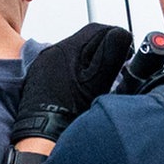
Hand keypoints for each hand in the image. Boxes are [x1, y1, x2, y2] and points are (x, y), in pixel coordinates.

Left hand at [11, 22, 131, 143]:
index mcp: (67, 48)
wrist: (43, 135)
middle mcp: (51, 52)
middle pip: (85, 40)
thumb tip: (121, 34)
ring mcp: (43, 65)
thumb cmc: (70, 111)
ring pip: (74, 53)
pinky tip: (80, 87)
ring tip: (97, 81)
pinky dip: (75, 72)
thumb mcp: (98, 81)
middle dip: (103, 50)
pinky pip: (62, 66)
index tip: (125, 54)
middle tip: (114, 69)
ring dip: (89, 61)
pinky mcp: (39, 77)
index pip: (98, 29)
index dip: (116, 39)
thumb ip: (112, 52)